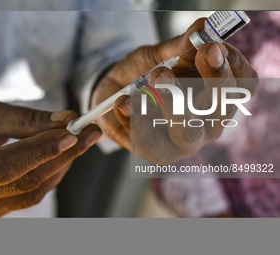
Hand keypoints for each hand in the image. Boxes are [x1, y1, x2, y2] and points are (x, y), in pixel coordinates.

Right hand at [0, 101, 101, 216]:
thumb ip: (25, 120)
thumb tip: (65, 120)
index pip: (9, 165)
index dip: (43, 150)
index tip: (73, 132)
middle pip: (29, 181)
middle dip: (66, 155)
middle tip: (90, 133)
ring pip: (33, 192)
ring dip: (60, 166)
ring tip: (77, 142)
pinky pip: (27, 196)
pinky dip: (47, 175)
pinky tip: (57, 158)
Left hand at [91, 18, 257, 163]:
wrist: (115, 93)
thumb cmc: (146, 74)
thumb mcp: (160, 55)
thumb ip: (180, 46)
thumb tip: (202, 26)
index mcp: (218, 96)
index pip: (242, 85)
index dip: (230, 66)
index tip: (209, 47)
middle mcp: (207, 123)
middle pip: (221, 110)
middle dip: (209, 83)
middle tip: (195, 57)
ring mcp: (183, 142)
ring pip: (187, 131)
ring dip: (169, 103)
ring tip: (154, 79)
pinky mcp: (156, 152)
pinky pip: (148, 141)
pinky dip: (134, 119)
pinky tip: (123, 102)